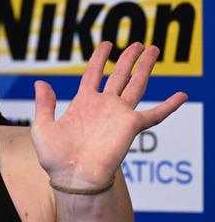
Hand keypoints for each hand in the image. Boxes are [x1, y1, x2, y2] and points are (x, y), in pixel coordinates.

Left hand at [31, 41, 186, 188]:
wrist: (73, 177)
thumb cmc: (56, 158)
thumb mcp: (42, 127)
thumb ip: (44, 104)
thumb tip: (40, 82)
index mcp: (83, 104)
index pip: (92, 74)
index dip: (99, 58)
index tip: (106, 44)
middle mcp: (103, 107)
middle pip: (119, 75)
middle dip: (128, 59)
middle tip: (139, 44)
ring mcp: (118, 115)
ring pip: (136, 85)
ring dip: (145, 67)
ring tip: (154, 49)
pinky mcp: (131, 127)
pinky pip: (154, 114)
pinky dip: (169, 105)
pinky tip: (182, 95)